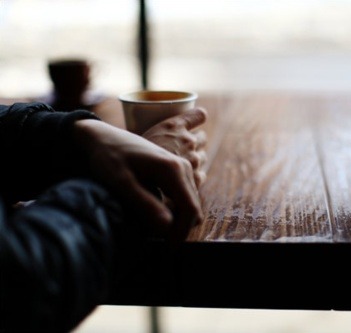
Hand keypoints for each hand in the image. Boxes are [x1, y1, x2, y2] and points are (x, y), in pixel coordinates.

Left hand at [73, 119, 202, 240]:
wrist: (102, 137)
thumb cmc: (108, 158)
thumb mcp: (121, 183)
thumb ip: (144, 204)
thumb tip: (167, 228)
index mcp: (172, 170)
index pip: (189, 209)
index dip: (181, 234)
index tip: (166, 251)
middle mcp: (182, 167)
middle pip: (193, 208)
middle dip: (180, 229)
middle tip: (159, 245)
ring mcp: (181, 167)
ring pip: (191, 203)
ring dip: (178, 221)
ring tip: (155, 232)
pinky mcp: (176, 170)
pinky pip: (185, 196)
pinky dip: (176, 211)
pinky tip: (156, 215)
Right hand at [142, 107, 207, 186]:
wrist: (134, 183)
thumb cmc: (130, 161)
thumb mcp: (139, 139)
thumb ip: (156, 137)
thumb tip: (160, 140)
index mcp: (174, 126)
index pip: (199, 115)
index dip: (198, 117)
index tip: (196, 120)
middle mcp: (188, 140)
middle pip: (202, 138)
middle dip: (194, 142)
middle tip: (180, 150)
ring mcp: (194, 159)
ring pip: (203, 156)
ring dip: (195, 159)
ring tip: (179, 167)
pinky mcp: (196, 177)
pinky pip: (202, 174)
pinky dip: (195, 176)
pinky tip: (183, 180)